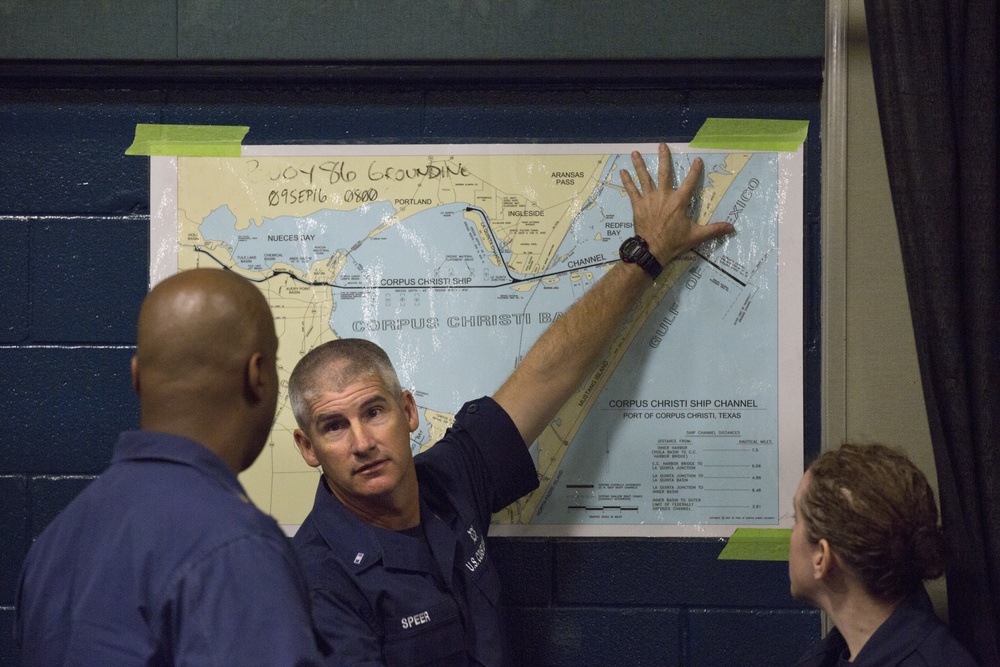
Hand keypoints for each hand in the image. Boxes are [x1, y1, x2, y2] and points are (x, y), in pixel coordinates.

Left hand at [620, 143, 734, 264]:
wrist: (652, 250)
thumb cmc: (674, 242)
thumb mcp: (696, 236)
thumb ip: (714, 229)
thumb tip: (732, 228)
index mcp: (679, 201)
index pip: (690, 182)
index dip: (695, 170)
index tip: (697, 159)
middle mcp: (664, 195)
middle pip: (664, 173)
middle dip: (664, 158)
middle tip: (662, 145)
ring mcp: (649, 199)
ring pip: (644, 178)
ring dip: (639, 165)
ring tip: (634, 153)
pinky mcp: (638, 205)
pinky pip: (632, 191)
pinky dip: (627, 181)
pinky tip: (622, 172)